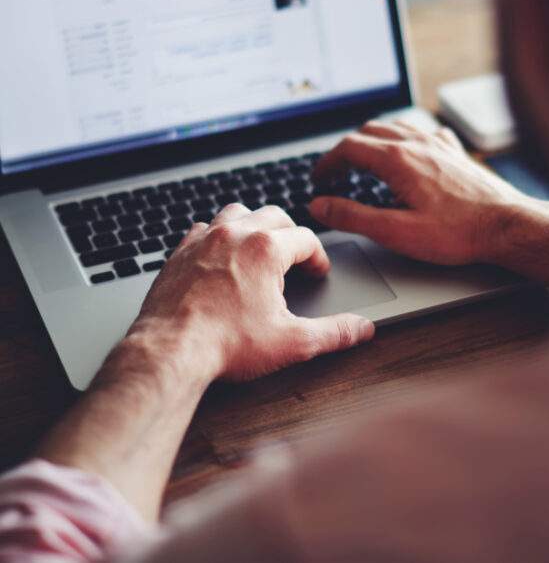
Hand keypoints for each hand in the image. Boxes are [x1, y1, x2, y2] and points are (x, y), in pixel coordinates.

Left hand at [129, 204, 374, 382]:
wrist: (170, 351)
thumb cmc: (226, 344)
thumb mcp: (291, 341)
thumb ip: (333, 332)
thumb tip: (361, 329)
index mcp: (266, 249)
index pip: (306, 239)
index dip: (318, 257)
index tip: (317, 272)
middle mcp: (235, 235)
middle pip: (274, 215)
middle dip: (291, 233)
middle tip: (296, 257)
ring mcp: (204, 240)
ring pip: (237, 212)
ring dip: (254, 225)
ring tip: (260, 247)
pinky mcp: (180, 252)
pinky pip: (203, 228)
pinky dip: (217, 235)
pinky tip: (220, 255)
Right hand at [310, 120, 534, 265]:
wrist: (507, 226)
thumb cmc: (457, 232)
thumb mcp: (395, 231)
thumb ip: (352, 216)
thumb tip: (320, 205)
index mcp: (398, 160)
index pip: (348, 148)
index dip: (327, 162)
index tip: (318, 178)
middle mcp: (417, 143)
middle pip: (368, 133)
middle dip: (345, 150)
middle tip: (335, 173)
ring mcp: (438, 144)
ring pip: (394, 127)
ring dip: (371, 140)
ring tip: (362, 160)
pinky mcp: (454, 152)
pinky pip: (422, 131)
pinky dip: (403, 138)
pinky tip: (407, 151)